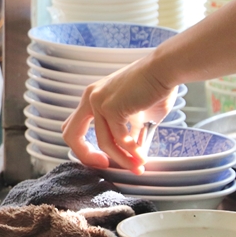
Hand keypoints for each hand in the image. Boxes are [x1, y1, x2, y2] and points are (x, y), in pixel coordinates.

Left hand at [62, 57, 175, 173]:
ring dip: (121, 158)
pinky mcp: (111, 107)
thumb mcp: (136, 114)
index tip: (103, 158)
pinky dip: (130, 150)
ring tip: (137, 166)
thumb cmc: (155, 87)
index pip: (74, 126)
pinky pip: (118, 138)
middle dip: (86, 156)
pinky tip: (141, 156)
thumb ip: (128, 131)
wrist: (165, 69)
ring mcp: (98, 102)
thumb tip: (132, 152)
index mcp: (92, 98)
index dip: (83, 146)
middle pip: (71, 135)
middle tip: (105, 166)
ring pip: (103, 142)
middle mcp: (90, 98)